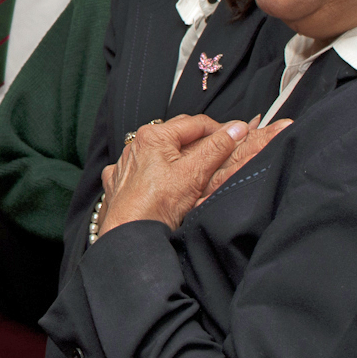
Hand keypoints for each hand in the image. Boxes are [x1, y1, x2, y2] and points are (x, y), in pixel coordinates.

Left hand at [96, 114, 285, 236]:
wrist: (128, 234)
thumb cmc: (158, 205)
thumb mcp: (194, 173)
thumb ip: (216, 148)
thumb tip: (237, 129)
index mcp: (154, 135)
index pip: (196, 123)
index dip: (220, 131)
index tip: (235, 140)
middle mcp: (136, 145)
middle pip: (177, 136)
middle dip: (200, 143)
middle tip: (221, 156)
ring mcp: (125, 164)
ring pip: (160, 153)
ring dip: (179, 158)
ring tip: (196, 174)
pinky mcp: (119, 182)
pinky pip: (143, 170)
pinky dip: (158, 173)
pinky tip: (166, 184)